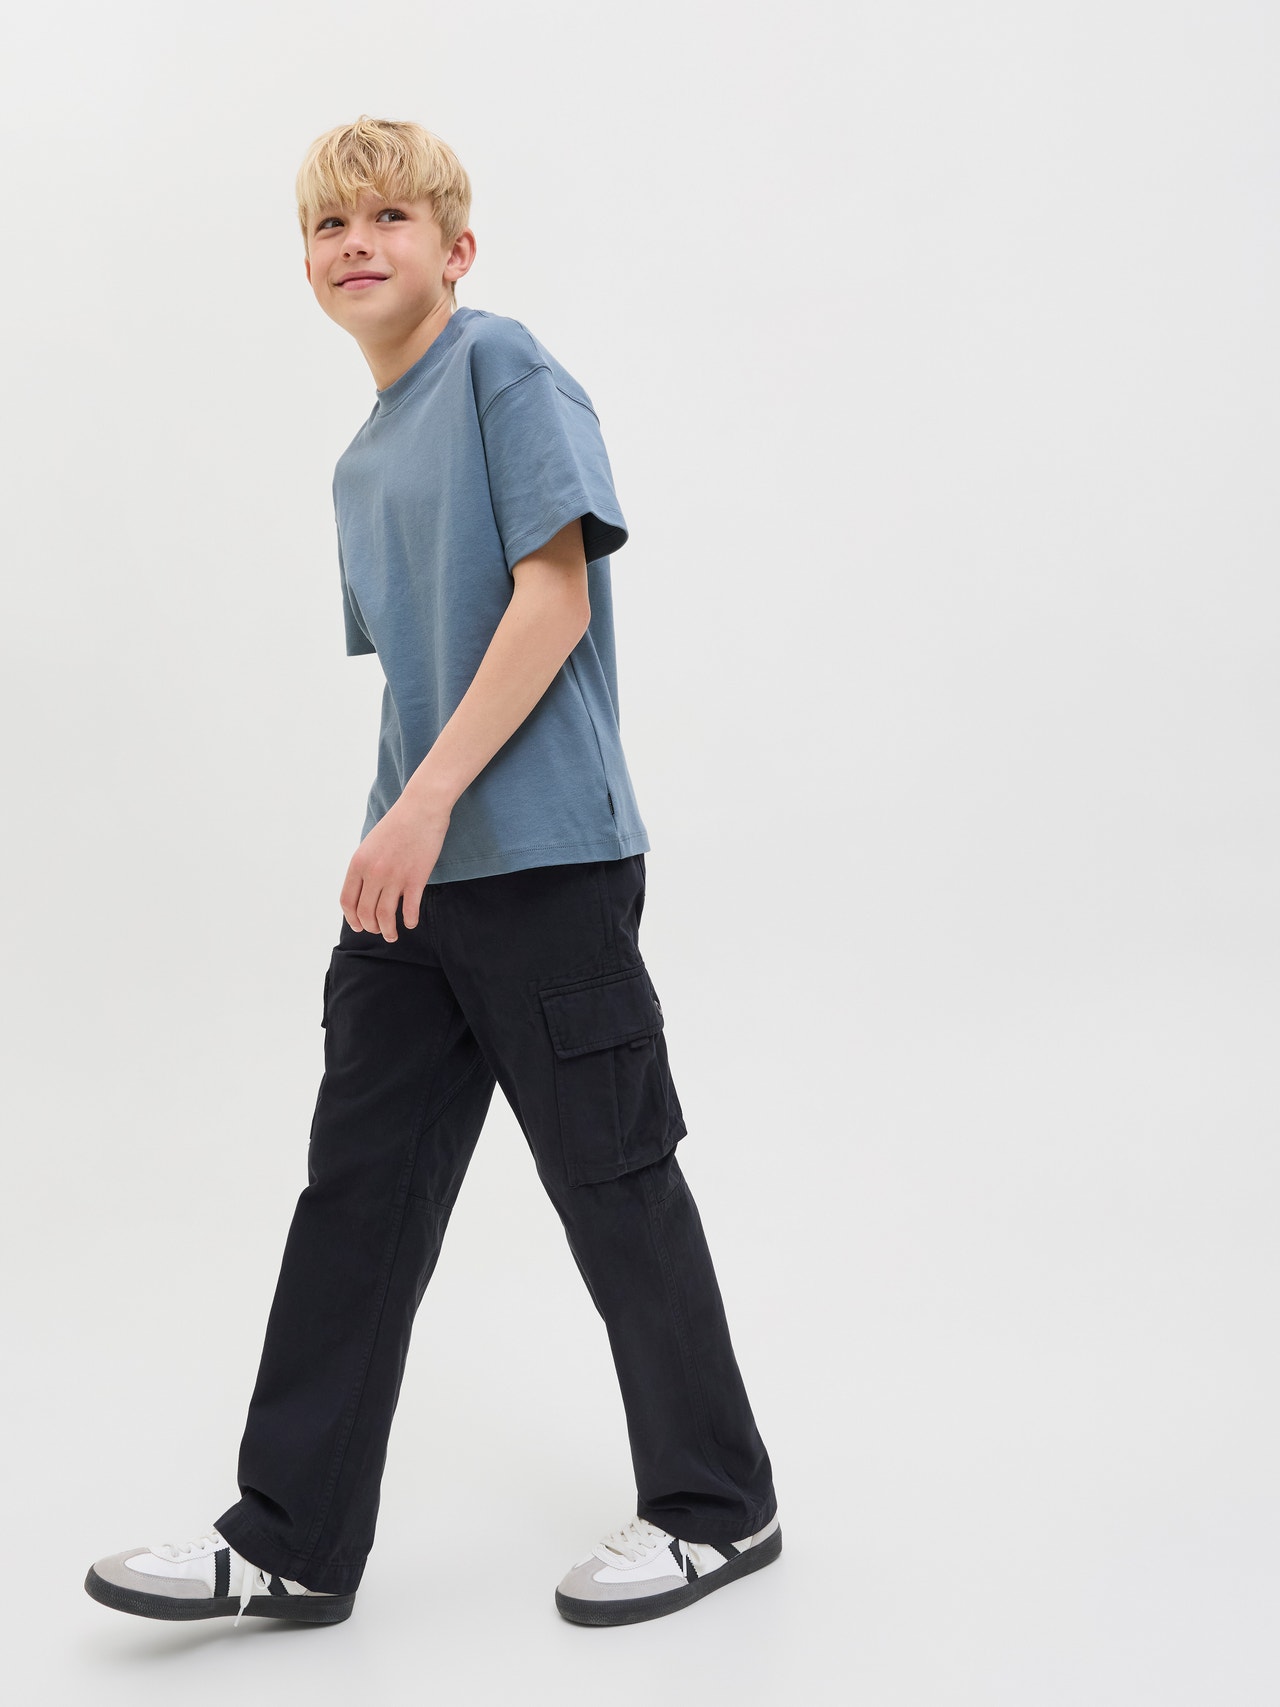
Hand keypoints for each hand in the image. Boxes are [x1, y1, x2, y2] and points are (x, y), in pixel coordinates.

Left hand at [340, 787, 450, 940]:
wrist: (421, 808)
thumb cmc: (397, 824)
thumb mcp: (370, 844)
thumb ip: (364, 867)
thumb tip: (363, 891)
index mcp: (358, 864)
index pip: (347, 901)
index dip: (351, 918)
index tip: (359, 925)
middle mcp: (373, 873)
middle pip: (365, 913)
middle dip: (370, 927)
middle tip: (378, 930)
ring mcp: (394, 877)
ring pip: (385, 916)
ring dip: (387, 931)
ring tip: (392, 936)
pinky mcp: (415, 879)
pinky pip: (409, 910)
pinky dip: (409, 921)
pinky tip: (411, 923)